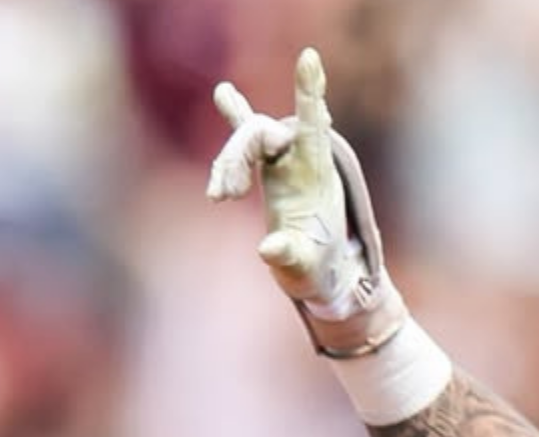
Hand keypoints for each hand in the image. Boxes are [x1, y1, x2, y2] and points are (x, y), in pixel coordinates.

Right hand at [208, 48, 404, 352]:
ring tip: (218, 197)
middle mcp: (300, 161)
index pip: (311, 126)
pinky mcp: (268, 169)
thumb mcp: (305, 269)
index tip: (309, 58)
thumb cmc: (317, 273)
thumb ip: (289, 255)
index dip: (308, 93)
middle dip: (236, 155)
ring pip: (248, 137)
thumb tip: (268, 248)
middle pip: (261, 132)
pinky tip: (224, 94)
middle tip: (221, 196)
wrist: (320, 277)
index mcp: (317, 176)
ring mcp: (284, 162)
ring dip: (227, 161)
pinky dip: (235, 114)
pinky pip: (247, 135)